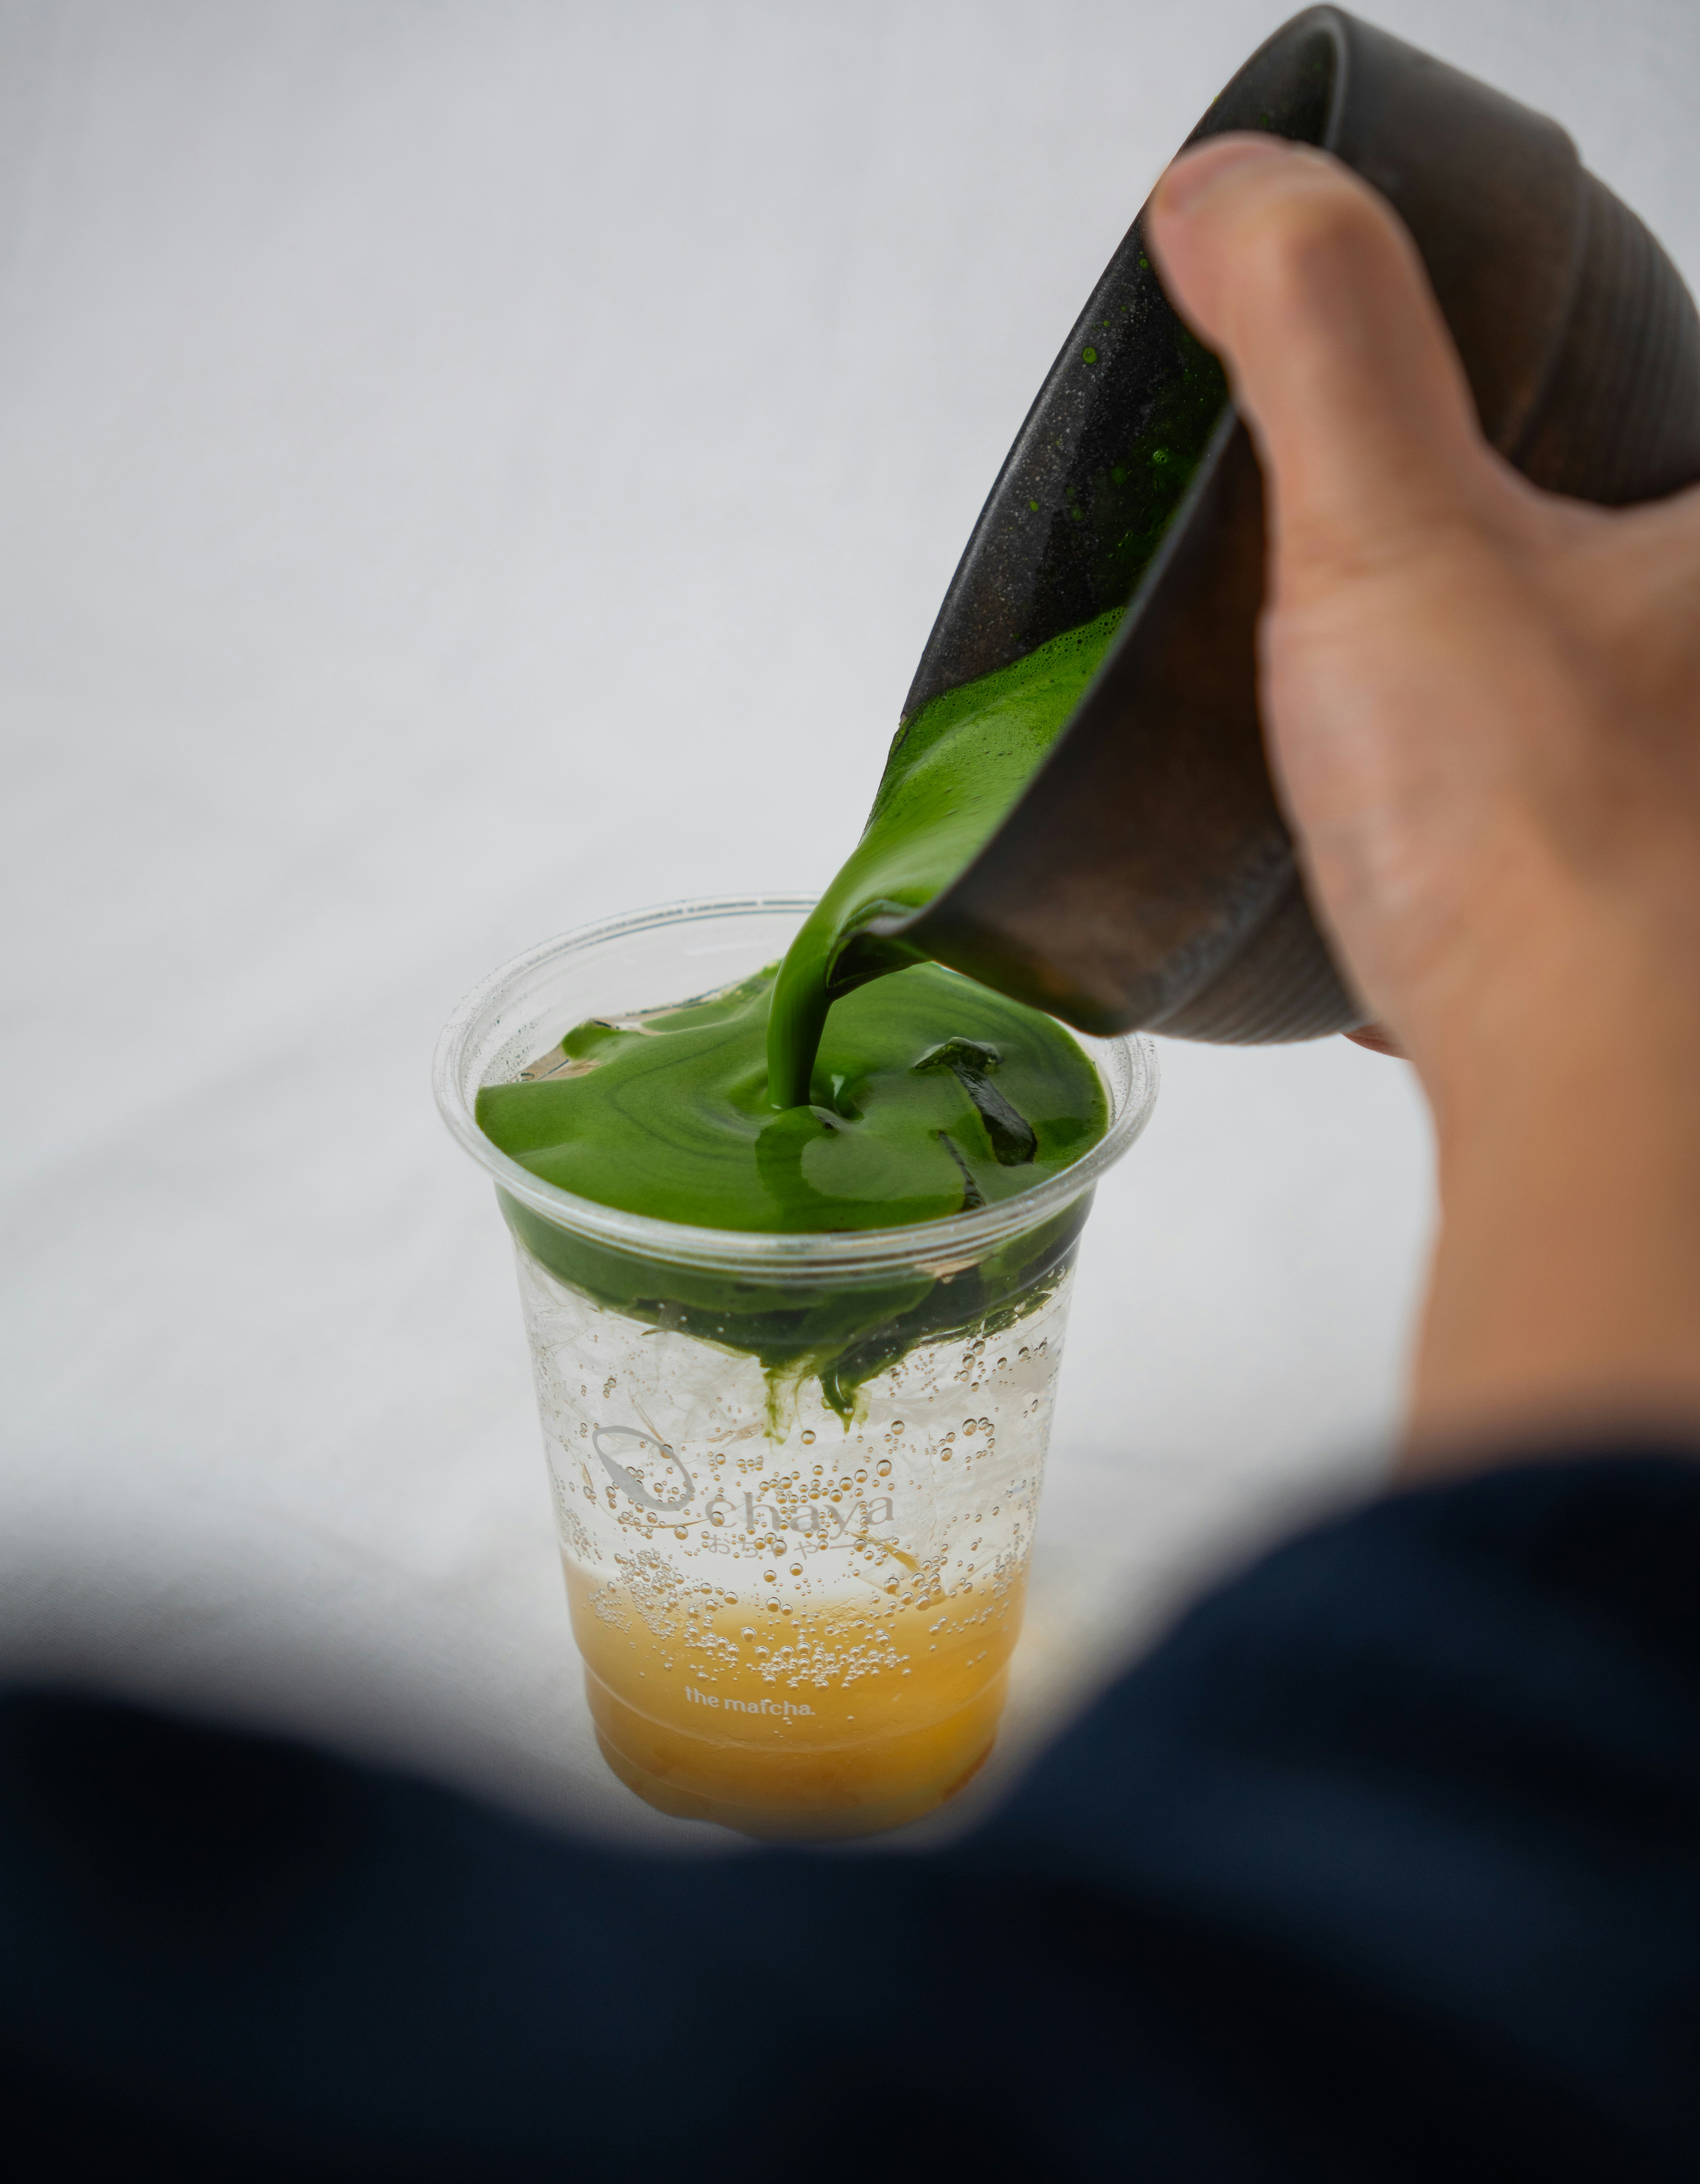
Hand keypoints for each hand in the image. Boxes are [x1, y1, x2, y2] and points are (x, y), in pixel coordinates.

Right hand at [1146, 136, 1699, 1462]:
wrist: (1596, 1107)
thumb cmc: (1536, 843)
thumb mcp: (1389, 537)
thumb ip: (1320, 341)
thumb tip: (1231, 197)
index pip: (1644, 412)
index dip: (1531, 421)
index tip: (1428, 479)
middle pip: (1622, 583)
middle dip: (1516, 599)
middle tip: (1400, 635)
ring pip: (1605, 743)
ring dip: (1505, 757)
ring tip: (1397, 775)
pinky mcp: (1667, 942)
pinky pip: (1577, 887)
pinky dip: (1499, 893)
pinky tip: (1425, 915)